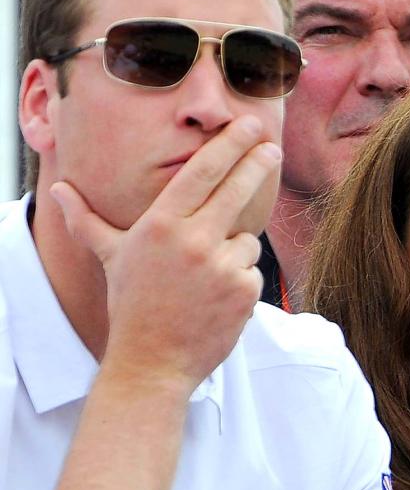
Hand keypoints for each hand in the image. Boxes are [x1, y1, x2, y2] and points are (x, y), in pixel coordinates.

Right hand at [50, 115, 281, 393]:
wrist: (152, 363)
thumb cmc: (131, 305)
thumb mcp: (111, 257)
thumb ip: (87, 220)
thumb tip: (59, 190)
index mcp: (161, 225)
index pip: (202, 171)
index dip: (229, 144)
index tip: (248, 126)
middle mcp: (193, 240)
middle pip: (236, 188)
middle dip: (257, 162)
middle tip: (271, 147)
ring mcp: (221, 266)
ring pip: (246, 238)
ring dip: (234, 251)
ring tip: (205, 279)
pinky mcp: (244, 291)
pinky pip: (252, 270)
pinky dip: (240, 280)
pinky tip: (217, 299)